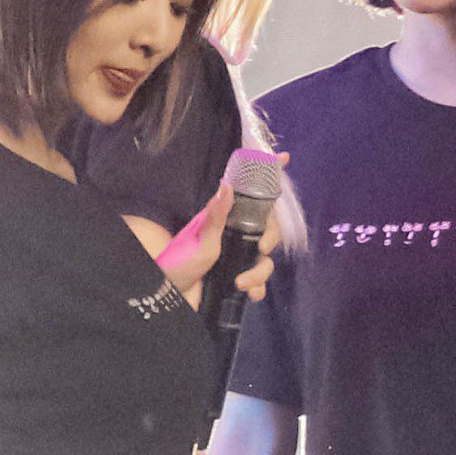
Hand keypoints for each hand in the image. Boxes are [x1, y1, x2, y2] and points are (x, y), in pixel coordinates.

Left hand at [153, 163, 280, 304]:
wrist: (172, 297)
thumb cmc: (181, 264)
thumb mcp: (200, 239)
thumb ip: (216, 215)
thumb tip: (227, 184)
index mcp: (225, 220)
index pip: (249, 194)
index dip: (267, 177)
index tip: (284, 157)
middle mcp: (234, 235)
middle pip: (268, 228)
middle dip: (271, 239)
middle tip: (262, 249)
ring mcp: (237, 256)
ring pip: (265, 259)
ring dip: (258, 274)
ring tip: (240, 284)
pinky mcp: (238, 277)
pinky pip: (259, 281)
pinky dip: (257, 289)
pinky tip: (249, 294)